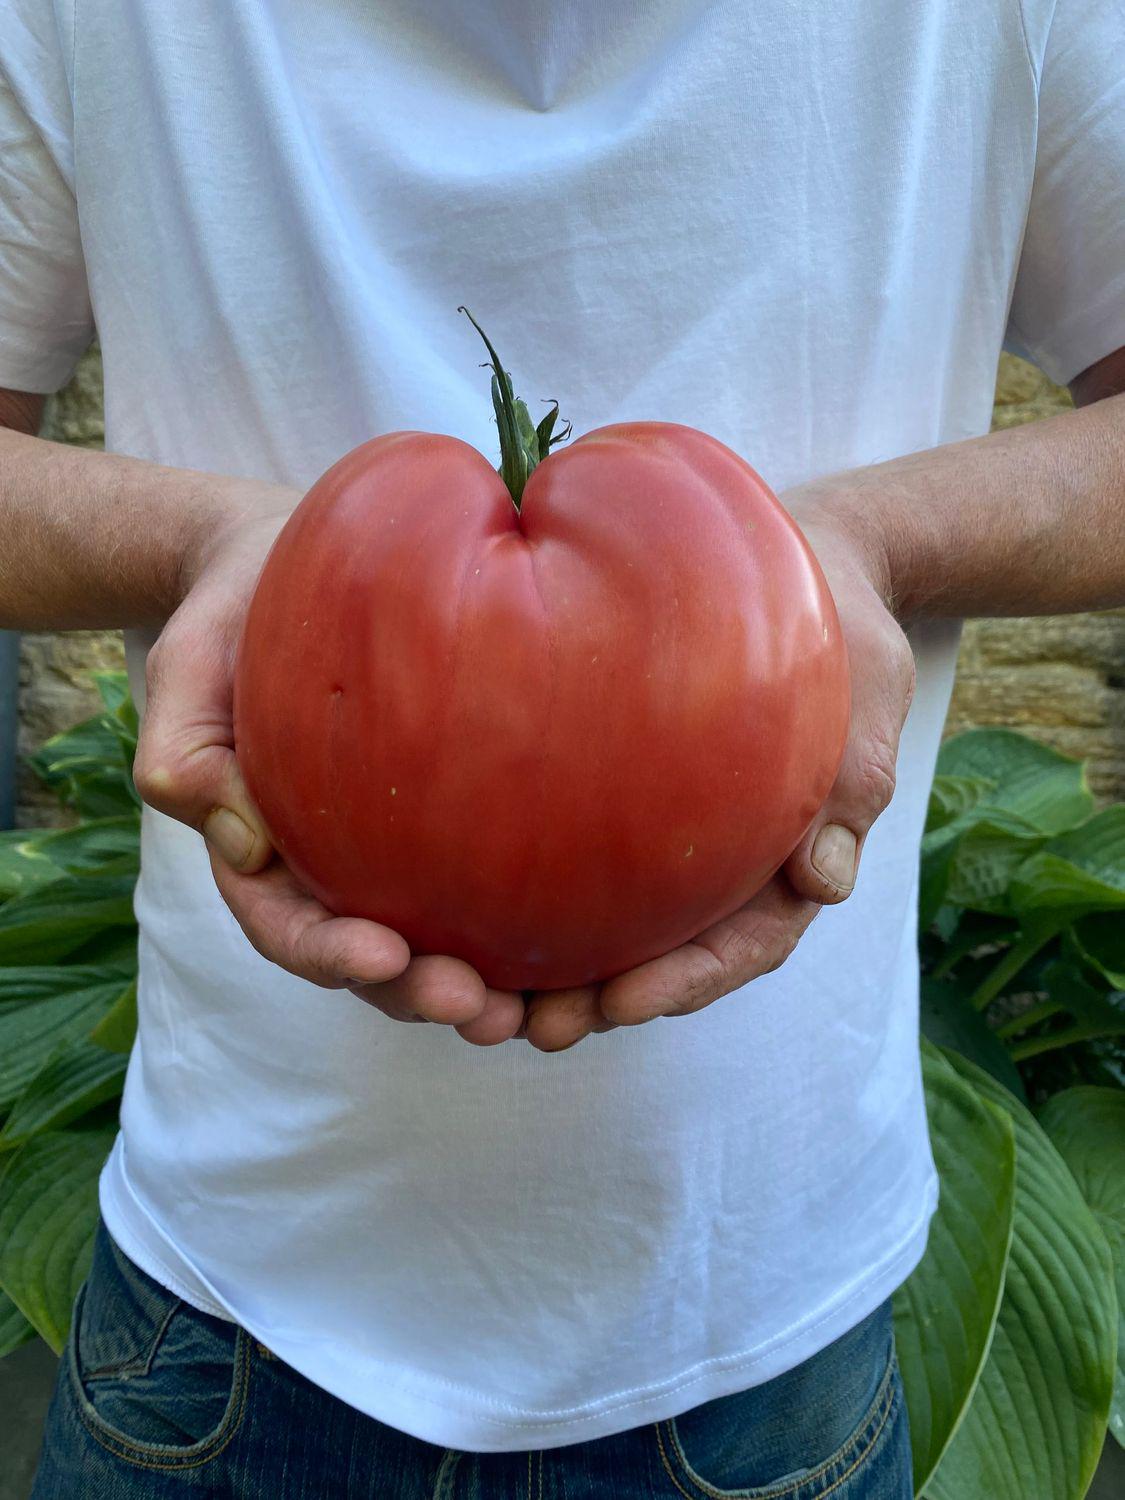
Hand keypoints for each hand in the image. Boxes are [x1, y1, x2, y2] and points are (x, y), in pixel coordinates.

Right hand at [131, 481, 527, 1041]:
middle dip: (423, 995)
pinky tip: (588, 944)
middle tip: (482, 1007)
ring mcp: (397, 850)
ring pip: (441, 945)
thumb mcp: (187, 667)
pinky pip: (494, 882)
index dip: (331, 955)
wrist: (285, 566)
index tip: (383, 954)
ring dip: (488, 991)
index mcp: (264, 853)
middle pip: (375, 962)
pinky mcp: (458, 818)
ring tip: (541, 1011)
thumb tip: (244, 845)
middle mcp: (334, 867)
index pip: (288, 927)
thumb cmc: (232, 615)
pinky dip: (531, 928)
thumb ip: (185, 751)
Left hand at [516, 495, 916, 1051]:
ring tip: (480, 1000)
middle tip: (530, 1025)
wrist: (802, 567)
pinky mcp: (621, 798)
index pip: (741, 948)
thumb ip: (850, 786)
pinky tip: (465, 913)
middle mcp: (724, 869)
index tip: (619, 1002)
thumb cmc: (840, 634)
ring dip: (548, 974)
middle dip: (596, 1003)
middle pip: (663, 959)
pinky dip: (526, 900)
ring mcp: (670, 839)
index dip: (682, 984)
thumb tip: (825, 881)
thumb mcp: (866, 700)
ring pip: (610, 928)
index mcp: (789, 866)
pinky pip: (573, 861)